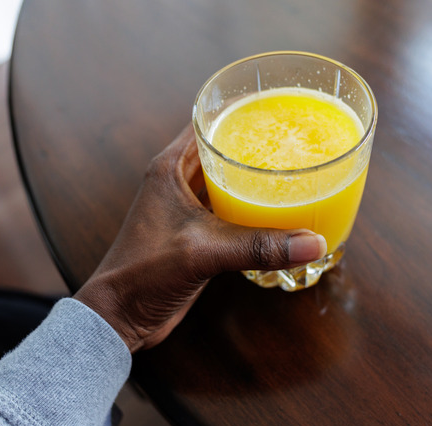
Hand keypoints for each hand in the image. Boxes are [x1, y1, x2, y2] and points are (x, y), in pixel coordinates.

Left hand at [74, 125, 326, 351]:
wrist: (119, 317)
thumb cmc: (142, 274)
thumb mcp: (203, 252)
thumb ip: (258, 246)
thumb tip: (313, 243)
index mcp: (170, 168)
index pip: (206, 121)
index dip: (239, 109)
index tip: (275, 103)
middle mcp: (177, 182)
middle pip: (222, 149)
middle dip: (256, 143)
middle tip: (295, 138)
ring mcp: (186, 209)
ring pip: (227, 181)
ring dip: (254, 178)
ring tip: (293, 170)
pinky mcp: (196, 235)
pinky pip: (230, 212)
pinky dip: (252, 209)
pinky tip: (278, 214)